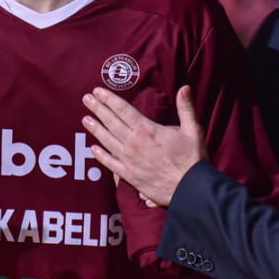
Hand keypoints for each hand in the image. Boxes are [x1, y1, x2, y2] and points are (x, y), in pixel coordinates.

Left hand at [81, 85, 206, 208]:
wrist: (190, 190)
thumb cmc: (193, 160)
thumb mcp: (193, 130)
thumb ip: (186, 108)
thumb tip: (184, 87)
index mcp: (148, 130)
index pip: (124, 111)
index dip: (109, 100)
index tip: (97, 91)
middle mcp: (134, 144)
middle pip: (111, 123)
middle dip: (98, 109)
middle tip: (86, 99)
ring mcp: (129, 161)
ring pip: (107, 141)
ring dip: (95, 129)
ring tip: (85, 119)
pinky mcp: (129, 176)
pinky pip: (110, 164)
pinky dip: (101, 156)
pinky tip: (93, 149)